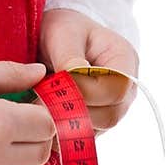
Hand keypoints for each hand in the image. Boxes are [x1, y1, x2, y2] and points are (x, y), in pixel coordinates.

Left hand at [38, 8, 138, 150]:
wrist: (55, 36)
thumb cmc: (62, 28)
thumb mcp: (62, 33)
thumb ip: (69, 56)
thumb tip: (74, 77)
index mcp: (124, 60)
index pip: (117, 90)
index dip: (88, 94)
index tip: (57, 86)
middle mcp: (125, 87)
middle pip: (110, 115)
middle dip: (74, 112)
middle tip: (41, 101)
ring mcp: (113, 106)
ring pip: (96, 129)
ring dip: (66, 122)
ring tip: (39, 105)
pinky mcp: (96, 120)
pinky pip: (83, 136)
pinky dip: (62, 130)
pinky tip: (43, 115)